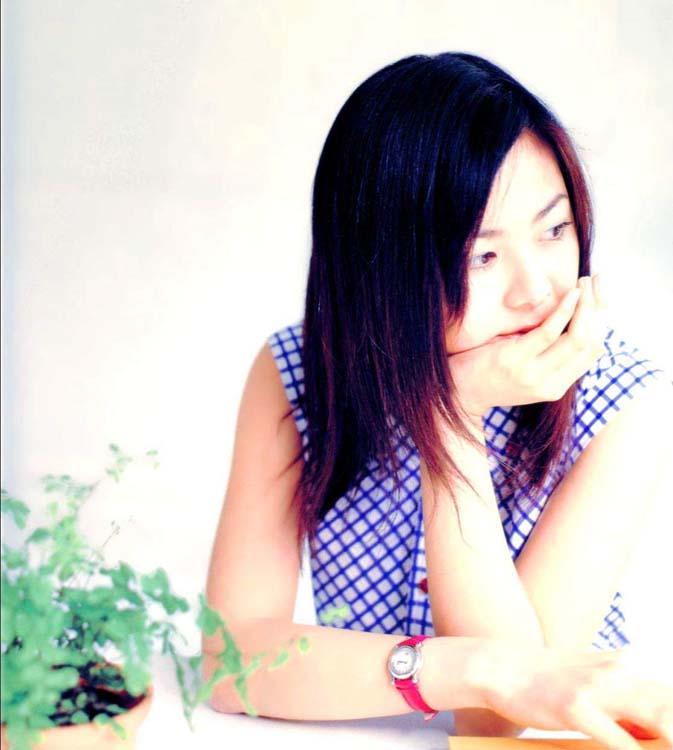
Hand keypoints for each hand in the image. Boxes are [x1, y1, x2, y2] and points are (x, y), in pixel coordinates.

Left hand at [448, 274, 608, 418]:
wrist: (456, 391)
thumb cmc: (488, 372)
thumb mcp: (525, 367)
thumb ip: (547, 352)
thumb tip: (571, 321)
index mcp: (555, 386)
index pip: (592, 353)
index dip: (601, 322)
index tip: (601, 297)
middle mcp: (550, 384)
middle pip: (590, 344)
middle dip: (598, 309)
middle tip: (597, 283)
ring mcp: (534, 374)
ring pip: (577, 338)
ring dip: (586, 306)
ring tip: (585, 282)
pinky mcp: (516, 360)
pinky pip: (549, 331)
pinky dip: (564, 310)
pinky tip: (570, 294)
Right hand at [476, 641, 672, 749]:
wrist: (500, 668)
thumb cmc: (544, 679)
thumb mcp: (588, 678)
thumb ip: (621, 697)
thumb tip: (652, 729)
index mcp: (621, 666)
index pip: (669, 695)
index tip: (672, 740)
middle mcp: (615, 671)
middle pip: (668, 705)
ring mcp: (596, 688)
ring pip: (656, 717)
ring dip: (670, 738)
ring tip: (668, 748)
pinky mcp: (576, 707)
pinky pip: (620, 740)